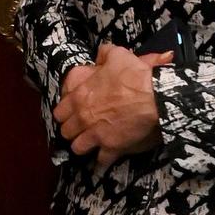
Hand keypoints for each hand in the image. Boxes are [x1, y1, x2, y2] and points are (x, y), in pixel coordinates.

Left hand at [53, 44, 172, 164]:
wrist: (154, 97)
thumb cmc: (133, 75)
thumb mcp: (117, 54)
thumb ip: (104, 53)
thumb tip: (99, 56)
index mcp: (80, 95)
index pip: (60, 111)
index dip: (65, 112)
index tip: (71, 112)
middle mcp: (83, 117)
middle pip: (66, 132)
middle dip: (72, 129)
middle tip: (80, 127)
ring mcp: (96, 135)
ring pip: (78, 148)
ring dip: (83, 145)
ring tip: (90, 142)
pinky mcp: (111, 148)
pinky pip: (100, 161)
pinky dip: (102, 159)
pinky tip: (105, 155)